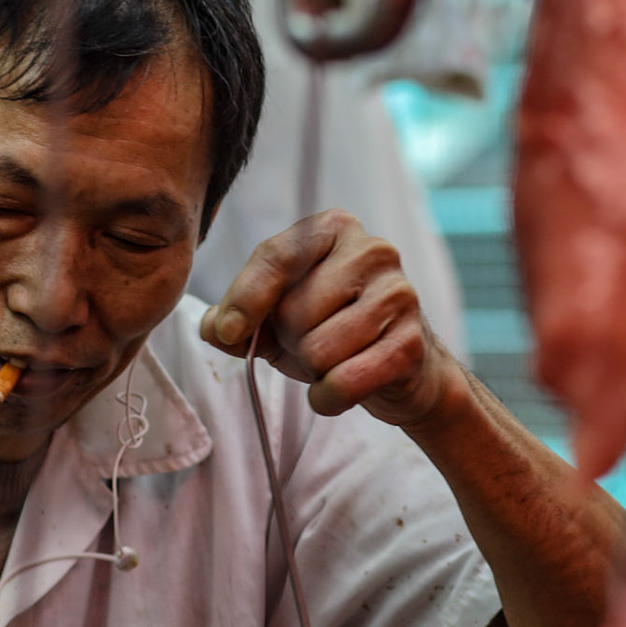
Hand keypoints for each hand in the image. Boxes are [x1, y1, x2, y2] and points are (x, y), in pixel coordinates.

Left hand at [199, 210, 463, 429]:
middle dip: (290, 341)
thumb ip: (235, 317)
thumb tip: (213, 327)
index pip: (275, 257)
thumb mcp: (277, 318)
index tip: (227, 333)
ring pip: (318, 349)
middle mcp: (372, 250)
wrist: (401, 370)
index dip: (245, 299)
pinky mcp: (412, 342)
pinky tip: (340, 389)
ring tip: (335, 360)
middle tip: (314, 342)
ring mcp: (399, 293)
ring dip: (314, 370)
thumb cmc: (333, 332)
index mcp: (333, 229)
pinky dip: (329, 397)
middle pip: (294, 310)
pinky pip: (344, 381)